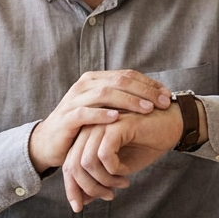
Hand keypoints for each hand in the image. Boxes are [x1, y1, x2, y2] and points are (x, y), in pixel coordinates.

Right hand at [27, 70, 171, 174]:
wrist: (50, 142)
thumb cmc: (83, 126)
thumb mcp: (105, 108)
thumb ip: (123, 100)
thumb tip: (155, 96)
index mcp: (96, 79)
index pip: (127, 75)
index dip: (149, 84)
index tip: (168, 95)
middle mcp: (85, 85)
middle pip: (119, 81)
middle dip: (145, 91)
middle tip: (163, 103)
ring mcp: (74, 100)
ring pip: (104, 94)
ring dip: (128, 101)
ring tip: (147, 109)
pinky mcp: (66, 118)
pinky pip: (84, 113)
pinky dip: (101, 114)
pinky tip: (117, 118)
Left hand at [61, 105, 186, 211]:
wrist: (173, 125)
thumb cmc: (147, 144)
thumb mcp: (119, 168)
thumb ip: (99, 180)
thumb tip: (82, 200)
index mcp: (87, 137)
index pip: (69, 165)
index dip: (72, 189)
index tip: (80, 207)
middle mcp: (90, 128)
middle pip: (73, 165)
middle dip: (88, 188)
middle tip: (108, 196)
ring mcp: (102, 125)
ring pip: (87, 162)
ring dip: (104, 180)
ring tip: (122, 183)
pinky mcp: (116, 125)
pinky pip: (104, 155)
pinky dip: (114, 169)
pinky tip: (126, 170)